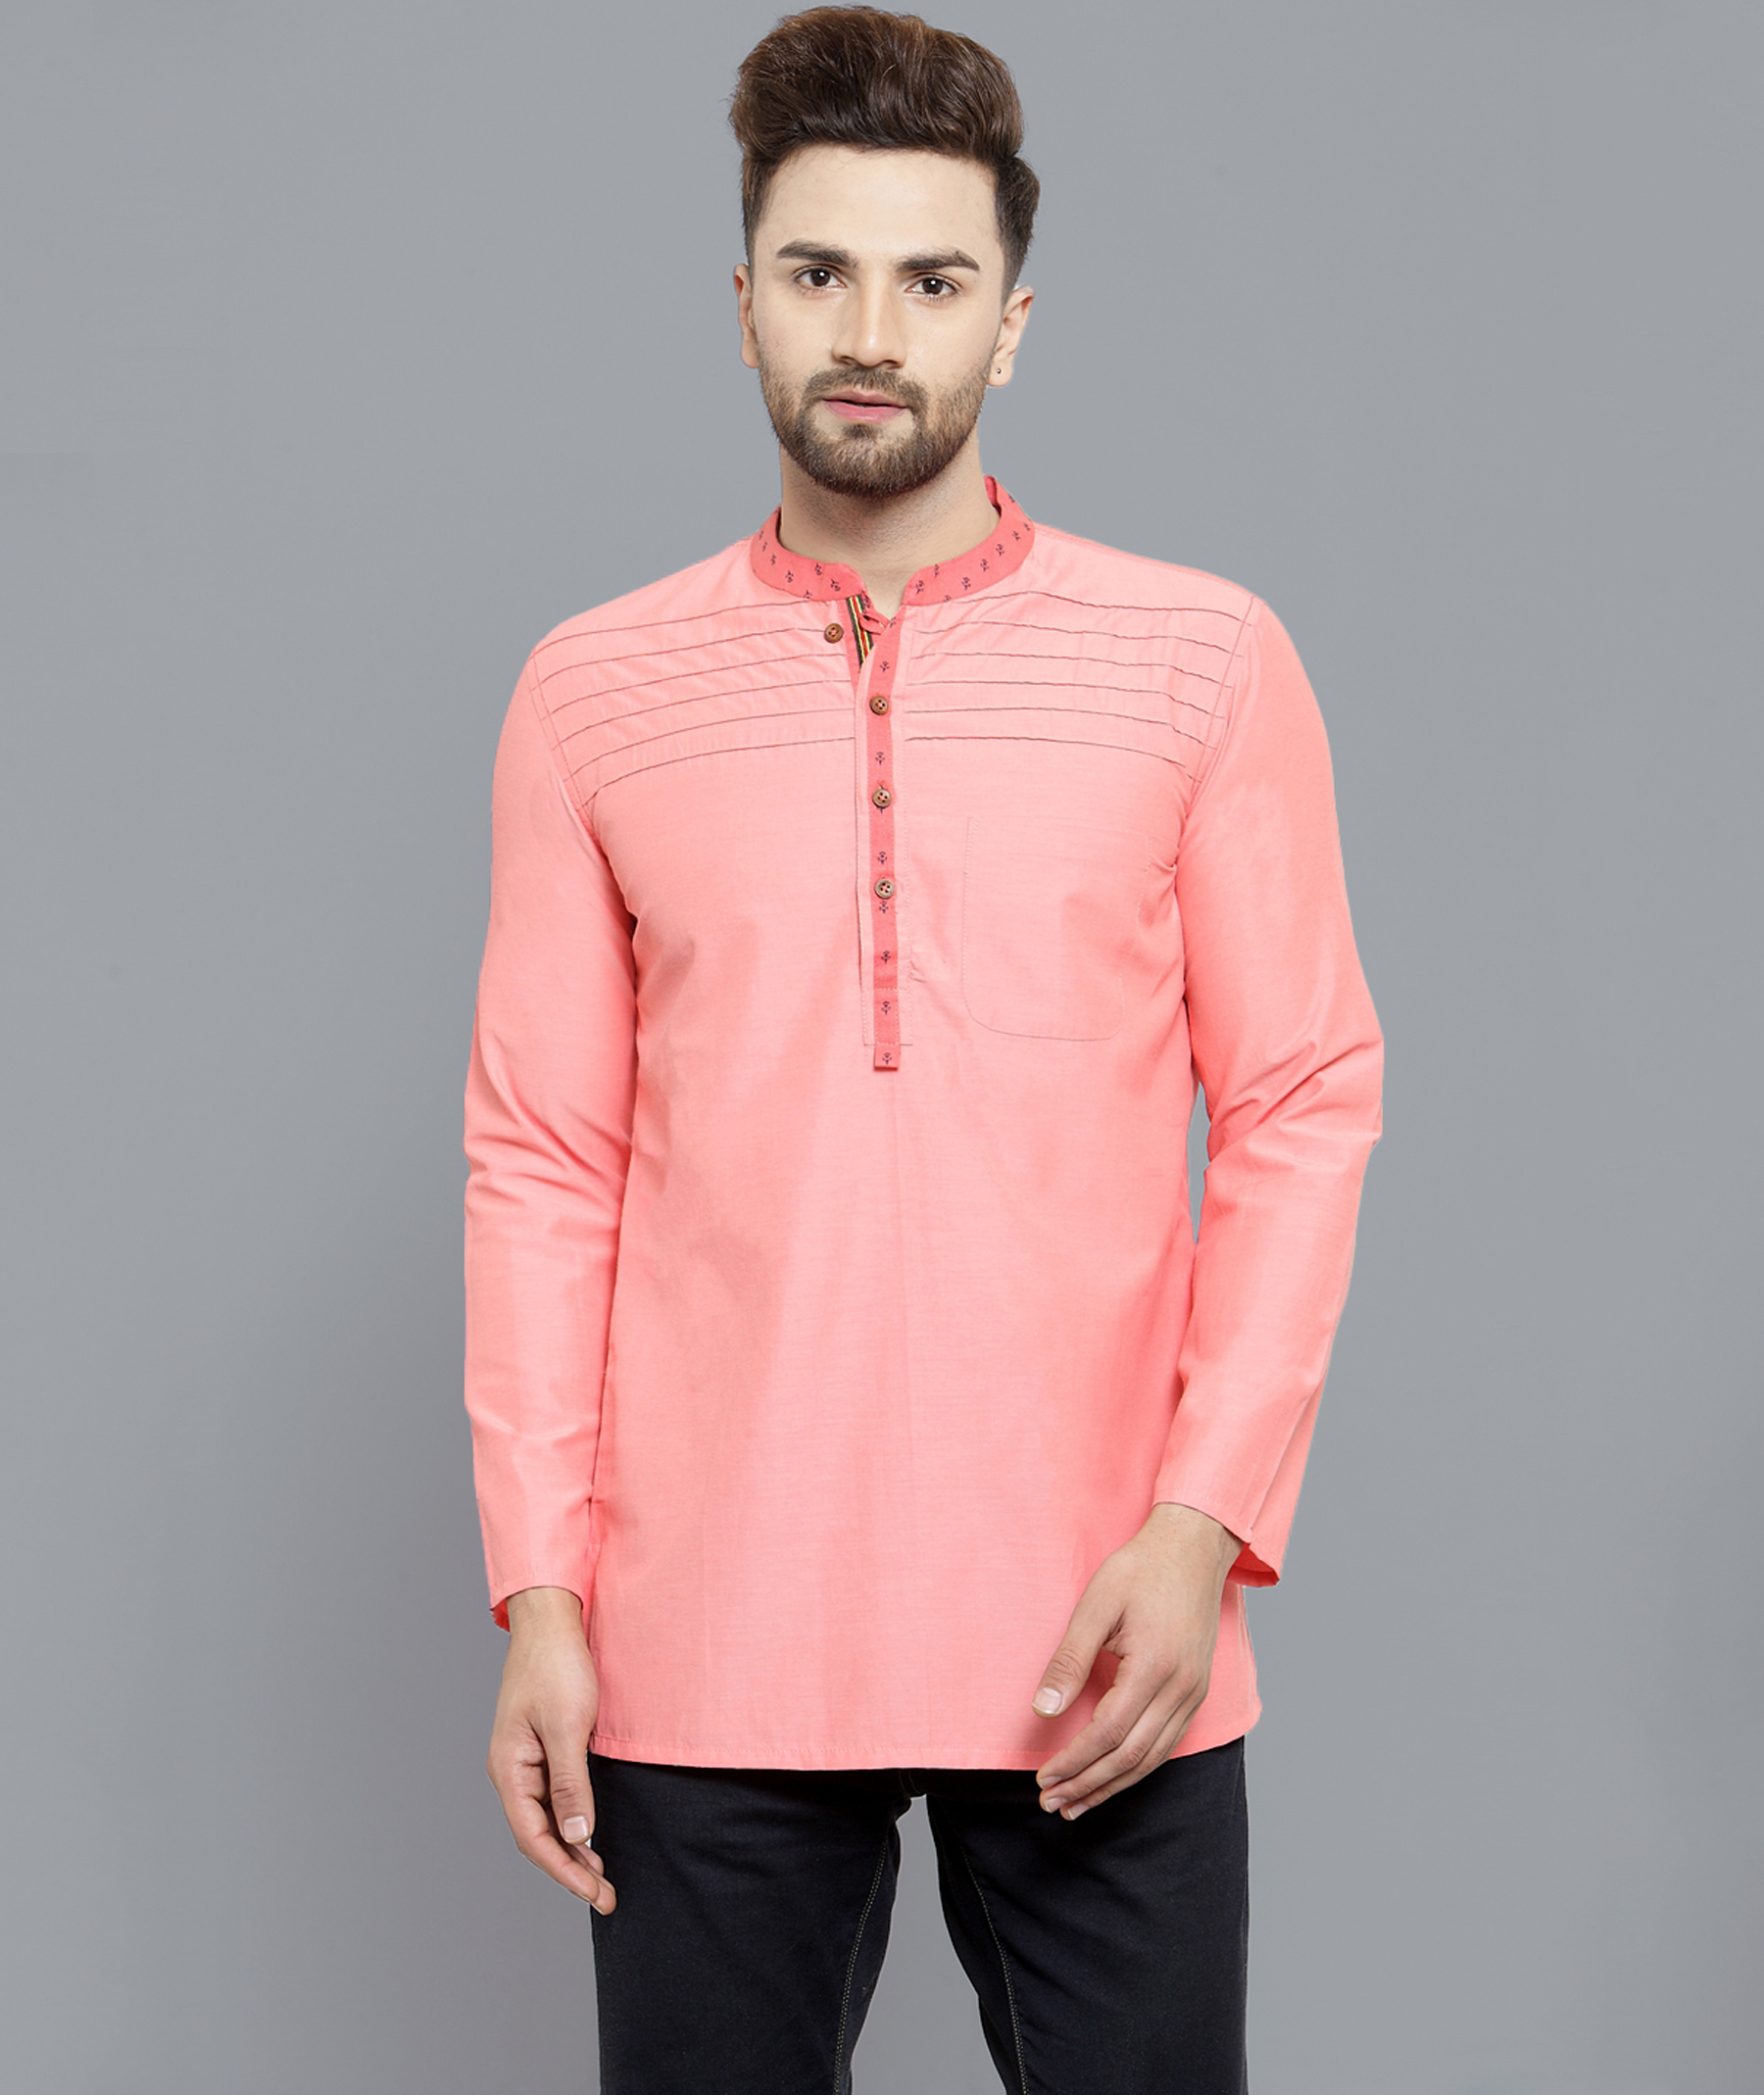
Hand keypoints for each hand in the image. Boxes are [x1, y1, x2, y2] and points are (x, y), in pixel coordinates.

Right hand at [487, 1586, 615, 1911]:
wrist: (553, 1619)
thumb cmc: (557, 1666)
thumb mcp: (568, 1727)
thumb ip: (571, 1784)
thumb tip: (577, 1836)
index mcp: (509, 1768)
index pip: (533, 1837)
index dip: (564, 1870)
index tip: (595, 1893)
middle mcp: (511, 1770)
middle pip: (538, 1834)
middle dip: (570, 1868)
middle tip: (607, 1896)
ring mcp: (524, 1759)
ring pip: (545, 1817)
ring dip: (572, 1847)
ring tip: (601, 1875)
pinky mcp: (541, 1746)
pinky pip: (553, 1796)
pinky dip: (572, 1819)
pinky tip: (590, 1832)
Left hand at [1030, 1503, 1240, 1819]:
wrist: (1193, 1548)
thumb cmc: (1141, 1569)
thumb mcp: (1095, 1605)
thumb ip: (1070, 1659)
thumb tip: (1044, 1708)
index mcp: (1154, 1667)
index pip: (1107, 1734)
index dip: (1073, 1762)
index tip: (1043, 1780)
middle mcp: (1180, 1689)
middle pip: (1130, 1757)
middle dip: (1088, 1785)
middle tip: (1051, 1804)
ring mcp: (1193, 1693)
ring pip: (1151, 1759)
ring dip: (1112, 1786)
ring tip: (1076, 1805)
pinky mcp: (1196, 1692)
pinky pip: (1166, 1744)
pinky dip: (1137, 1769)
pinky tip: (1113, 1779)